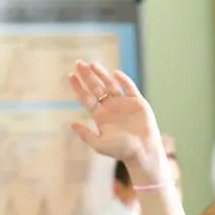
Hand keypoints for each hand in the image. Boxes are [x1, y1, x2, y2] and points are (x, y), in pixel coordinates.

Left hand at [67, 62, 165, 183]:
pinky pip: (129, 88)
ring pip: (110, 85)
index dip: (78, 86)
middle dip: (87, 76)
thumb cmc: (121, 151)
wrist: (143, 152)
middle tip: (78, 63)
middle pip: (96, 88)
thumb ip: (85, 134)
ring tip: (92, 64)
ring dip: (102, 74)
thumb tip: (71, 124)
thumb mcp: (99, 144)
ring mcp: (124, 104)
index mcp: (100, 116)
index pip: (86, 98)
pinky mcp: (138, 102)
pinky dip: (123, 80)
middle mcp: (110, 107)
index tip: (70, 75)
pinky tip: (115, 73)